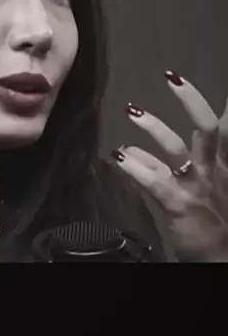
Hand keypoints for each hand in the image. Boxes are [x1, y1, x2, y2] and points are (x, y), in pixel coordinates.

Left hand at [111, 71, 227, 261]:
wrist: (222, 258)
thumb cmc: (208, 221)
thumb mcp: (188, 191)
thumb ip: (157, 167)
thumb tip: (129, 149)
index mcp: (220, 165)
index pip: (223, 127)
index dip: (223, 104)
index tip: (195, 78)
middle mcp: (212, 171)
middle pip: (207, 128)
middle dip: (191, 100)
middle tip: (172, 77)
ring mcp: (197, 187)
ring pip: (178, 149)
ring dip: (155, 128)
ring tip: (132, 111)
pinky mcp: (180, 205)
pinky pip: (157, 183)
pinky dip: (137, 169)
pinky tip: (118, 158)